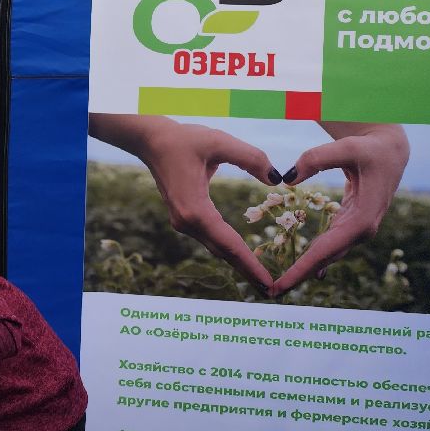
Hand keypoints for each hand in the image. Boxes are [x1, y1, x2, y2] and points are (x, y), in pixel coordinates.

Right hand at [136, 120, 280, 290]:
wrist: (152, 141)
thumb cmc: (184, 139)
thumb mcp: (220, 142)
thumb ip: (251, 158)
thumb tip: (277, 178)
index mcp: (195, 209)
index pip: (229, 243)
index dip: (250, 264)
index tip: (269, 283)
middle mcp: (187, 222)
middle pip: (223, 252)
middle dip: (247, 272)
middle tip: (272, 291)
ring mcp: (184, 222)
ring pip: (217, 248)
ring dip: (239, 263)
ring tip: (262, 279)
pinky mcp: (185, 217)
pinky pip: (211, 239)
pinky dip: (229, 250)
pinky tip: (243, 257)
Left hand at [271, 124, 408, 295]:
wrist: (388, 150)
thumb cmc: (369, 149)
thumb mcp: (346, 148)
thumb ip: (316, 159)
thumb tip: (287, 179)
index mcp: (364, 217)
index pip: (328, 249)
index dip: (303, 267)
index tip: (282, 284)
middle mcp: (362, 229)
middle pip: (326, 258)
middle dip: (300, 276)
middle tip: (271, 292)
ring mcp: (357, 228)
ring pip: (327, 254)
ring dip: (304, 269)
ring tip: (279, 286)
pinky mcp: (350, 224)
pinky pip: (329, 245)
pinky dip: (312, 257)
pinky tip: (302, 272)